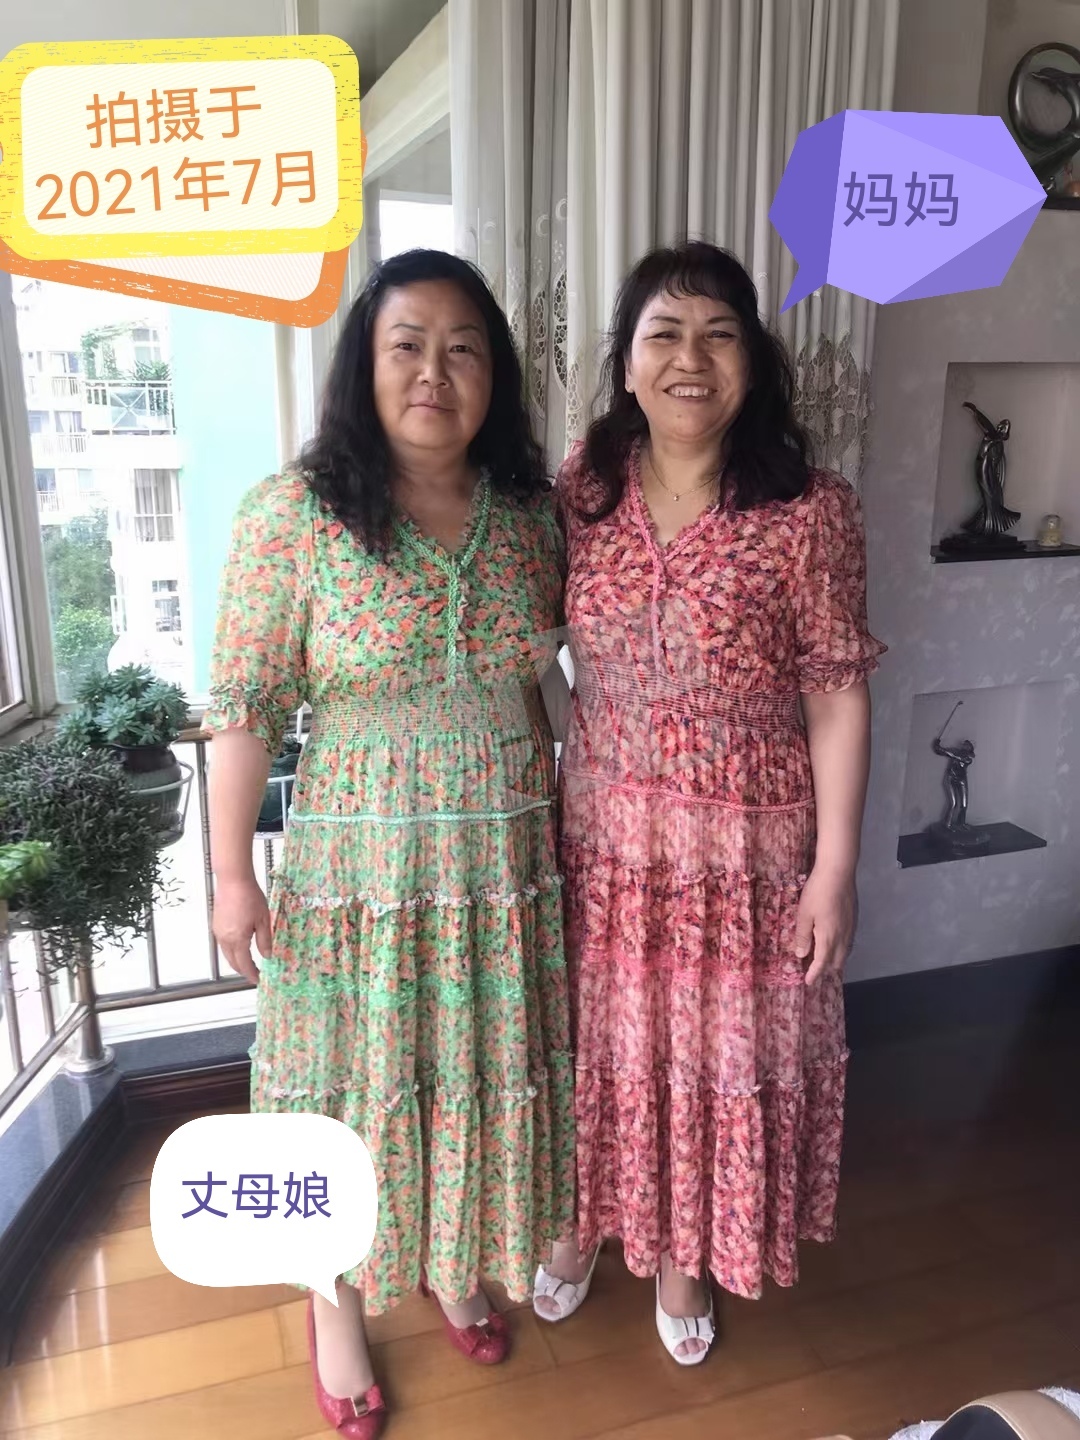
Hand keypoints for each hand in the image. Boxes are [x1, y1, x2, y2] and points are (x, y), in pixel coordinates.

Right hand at [212, 876, 271, 983]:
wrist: (233, 880)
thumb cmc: (250, 897)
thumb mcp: (263, 920)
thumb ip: (265, 940)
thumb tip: (267, 956)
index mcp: (237, 939)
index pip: (244, 964)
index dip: (251, 974)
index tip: (258, 979)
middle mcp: (225, 938)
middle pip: (232, 962)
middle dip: (243, 970)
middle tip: (253, 974)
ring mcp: (218, 931)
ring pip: (226, 954)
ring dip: (236, 961)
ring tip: (248, 963)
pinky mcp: (216, 924)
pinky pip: (223, 944)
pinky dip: (231, 951)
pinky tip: (239, 947)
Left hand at [793, 867, 856, 985]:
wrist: (838, 872)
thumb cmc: (817, 892)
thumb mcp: (804, 914)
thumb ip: (803, 936)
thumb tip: (801, 955)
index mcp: (828, 937)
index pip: (822, 963)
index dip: (814, 974)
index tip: (808, 982)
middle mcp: (842, 936)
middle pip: (837, 962)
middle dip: (826, 969)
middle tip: (813, 970)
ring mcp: (850, 928)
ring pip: (845, 952)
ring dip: (834, 959)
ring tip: (823, 959)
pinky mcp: (853, 919)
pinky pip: (848, 942)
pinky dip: (841, 949)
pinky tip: (834, 942)